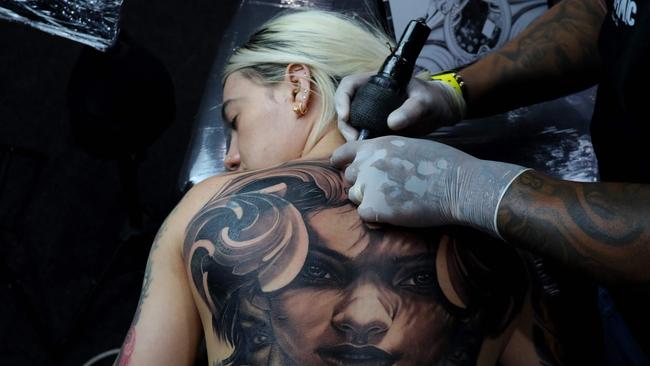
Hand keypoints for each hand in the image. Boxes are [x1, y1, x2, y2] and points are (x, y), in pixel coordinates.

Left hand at [331, 136, 526, 236]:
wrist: (457, 185)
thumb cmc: (442, 164)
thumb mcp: (409, 145)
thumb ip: (386, 153)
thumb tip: (376, 163)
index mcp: (376, 145)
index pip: (344, 152)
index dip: (342, 161)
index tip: (340, 167)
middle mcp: (367, 163)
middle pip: (349, 177)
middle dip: (362, 183)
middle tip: (386, 190)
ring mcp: (368, 185)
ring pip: (355, 197)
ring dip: (369, 200)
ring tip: (394, 201)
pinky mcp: (374, 208)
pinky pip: (364, 215)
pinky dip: (377, 217)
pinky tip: (395, 213)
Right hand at [335, 73, 465, 141]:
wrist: (440, 112)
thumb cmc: (432, 99)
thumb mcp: (424, 101)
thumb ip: (411, 109)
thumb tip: (393, 123)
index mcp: (375, 81)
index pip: (348, 85)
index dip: (341, 99)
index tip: (345, 116)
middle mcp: (368, 96)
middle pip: (346, 107)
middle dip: (345, 124)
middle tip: (354, 138)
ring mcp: (370, 112)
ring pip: (351, 123)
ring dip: (350, 136)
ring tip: (360, 146)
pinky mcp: (375, 127)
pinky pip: (361, 133)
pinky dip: (360, 142)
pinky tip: (366, 151)